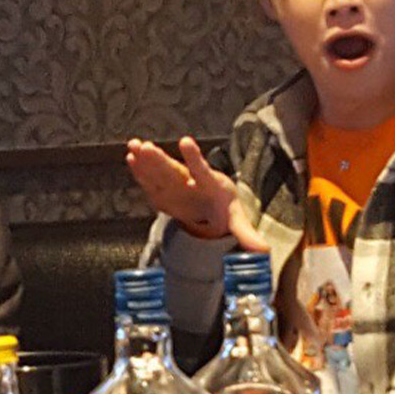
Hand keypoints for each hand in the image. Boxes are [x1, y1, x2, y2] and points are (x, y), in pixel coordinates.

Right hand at [127, 136, 268, 250]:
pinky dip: (140, 170)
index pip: (201, 170)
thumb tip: (263, 252)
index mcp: (210, 185)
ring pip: (160, 171)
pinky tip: (130, 156)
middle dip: (159, 159)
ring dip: (146, 160)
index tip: (185, 141)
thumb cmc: (224, 210)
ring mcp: (176, 183)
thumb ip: (246, 234)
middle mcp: (190, 180)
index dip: (193, 157)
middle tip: (147, 146)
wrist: (214, 208)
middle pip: (174, 169)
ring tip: (133, 145)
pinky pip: (151, 179)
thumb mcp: (236, 221)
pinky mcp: (164, 191)